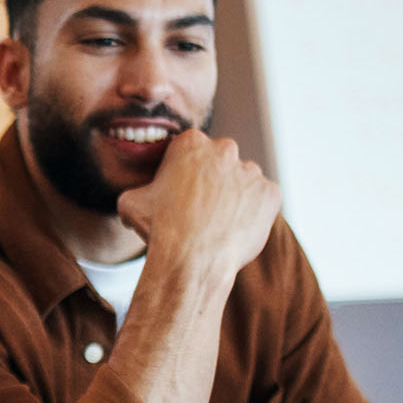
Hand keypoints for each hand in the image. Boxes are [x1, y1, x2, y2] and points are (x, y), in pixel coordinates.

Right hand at [114, 129, 281, 281]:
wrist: (192, 259)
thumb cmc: (160, 229)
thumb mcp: (131, 202)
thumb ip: (140, 189)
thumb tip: (139, 197)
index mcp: (191, 142)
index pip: (191, 150)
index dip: (185, 172)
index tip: (182, 191)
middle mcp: (225, 149)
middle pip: (221, 161)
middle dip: (213, 180)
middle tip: (201, 208)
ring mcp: (251, 171)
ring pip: (244, 180)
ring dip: (234, 195)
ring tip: (219, 222)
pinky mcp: (270, 193)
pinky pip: (263, 199)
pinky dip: (254, 211)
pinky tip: (235, 228)